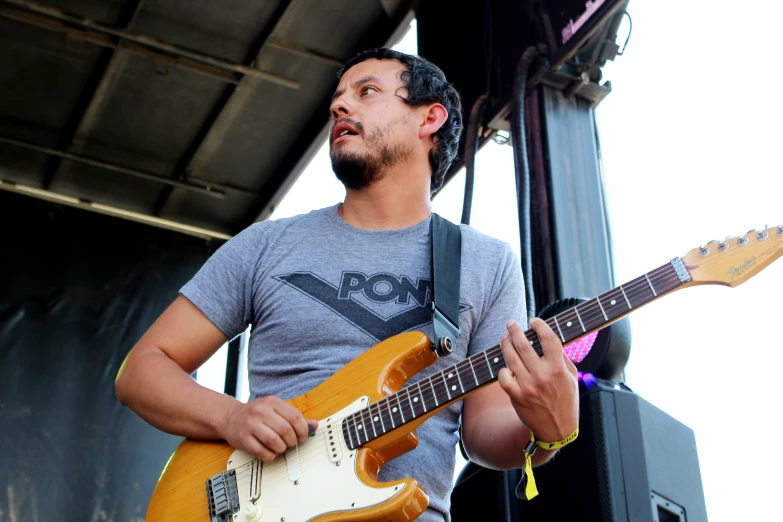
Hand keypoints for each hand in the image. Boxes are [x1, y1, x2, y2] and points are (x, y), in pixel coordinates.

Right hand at [221, 396, 317, 461]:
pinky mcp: (243, 438)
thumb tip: (314, 425)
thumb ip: (294, 417)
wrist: (230, 417)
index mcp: (272, 402)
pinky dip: (269, 456)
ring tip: (281, 448)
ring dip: (281, 449)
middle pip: (285, 430)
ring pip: (274, 441)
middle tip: (291, 444)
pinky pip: (261, 451)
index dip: (302, 430)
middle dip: (292, 441)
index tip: (302, 437)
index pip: (294, 417)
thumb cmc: (256, 415)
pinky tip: (270, 453)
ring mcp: (251, 424)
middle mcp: (261, 411)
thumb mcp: (275, 409)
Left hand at [497, 318, 578, 442]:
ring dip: (505, 344)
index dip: (539, 326)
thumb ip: (562, 358)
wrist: (557, 430)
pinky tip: (504, 365)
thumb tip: (550, 339)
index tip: (533, 321)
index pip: (548, 339)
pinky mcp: (517, 397)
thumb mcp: (572, 378)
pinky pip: (504, 378)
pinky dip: (502, 370)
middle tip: (510, 324)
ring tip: (504, 337)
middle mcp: (543, 376)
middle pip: (524, 345)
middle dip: (514, 330)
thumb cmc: (566, 401)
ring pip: (511, 358)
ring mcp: (528, 386)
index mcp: (558, 369)